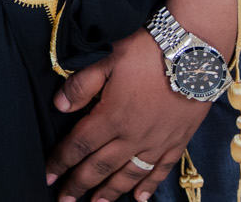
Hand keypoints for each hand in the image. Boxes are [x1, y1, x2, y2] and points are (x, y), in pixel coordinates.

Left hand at [44, 0, 235, 201]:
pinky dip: (149, 186)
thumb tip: (58, 106)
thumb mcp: (108, 59)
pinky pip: (160, 171)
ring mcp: (156, 143)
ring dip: (110, 192)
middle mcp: (132, 136)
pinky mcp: (177, 142)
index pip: (79, 146)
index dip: (61, 162)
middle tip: (64, 201)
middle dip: (79, 185)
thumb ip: (81, 85)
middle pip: (100, 167)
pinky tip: (140, 199)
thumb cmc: (147, 53)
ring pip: (128, 175)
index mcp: (111, 117)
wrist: (192, 55)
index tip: (47, 176)